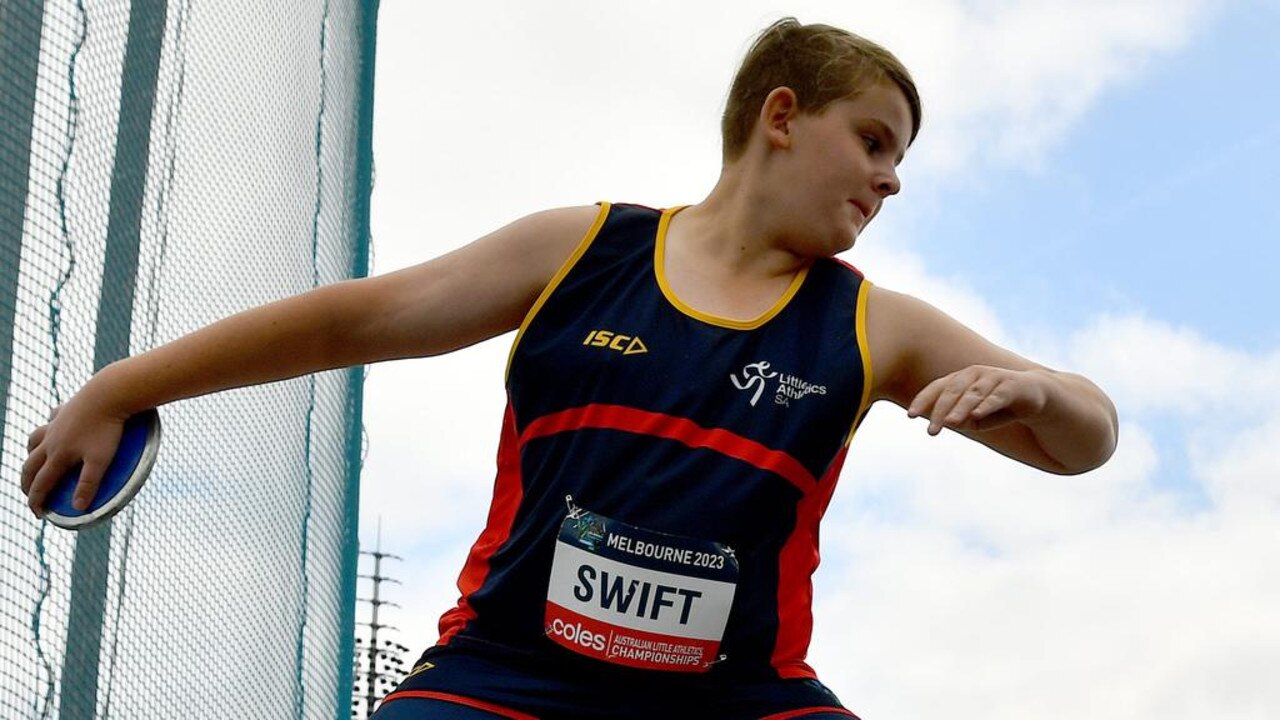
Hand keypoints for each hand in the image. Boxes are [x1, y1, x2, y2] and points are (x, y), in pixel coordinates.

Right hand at [20, 390, 129, 517]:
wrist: (108, 394)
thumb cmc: (107, 429)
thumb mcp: (101, 460)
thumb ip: (89, 483)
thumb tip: (78, 508)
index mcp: (57, 456)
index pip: (41, 484)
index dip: (36, 501)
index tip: (39, 514)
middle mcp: (50, 441)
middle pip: (30, 465)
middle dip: (27, 483)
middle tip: (30, 494)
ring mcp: (55, 424)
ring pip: (34, 441)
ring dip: (31, 454)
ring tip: (34, 462)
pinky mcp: (65, 410)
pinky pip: (51, 420)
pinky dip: (49, 427)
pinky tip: (53, 426)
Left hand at [906, 365, 1048, 435]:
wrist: (1033, 397)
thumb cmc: (997, 406)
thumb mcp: (975, 417)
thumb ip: (962, 420)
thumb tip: (948, 424)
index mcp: (960, 378)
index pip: (936, 388)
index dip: (923, 400)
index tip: (910, 415)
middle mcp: (973, 374)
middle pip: (952, 391)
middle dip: (940, 411)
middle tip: (932, 431)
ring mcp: (993, 377)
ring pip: (973, 393)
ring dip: (960, 408)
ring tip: (950, 423)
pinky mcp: (1011, 385)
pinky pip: (997, 396)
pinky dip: (986, 405)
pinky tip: (976, 415)